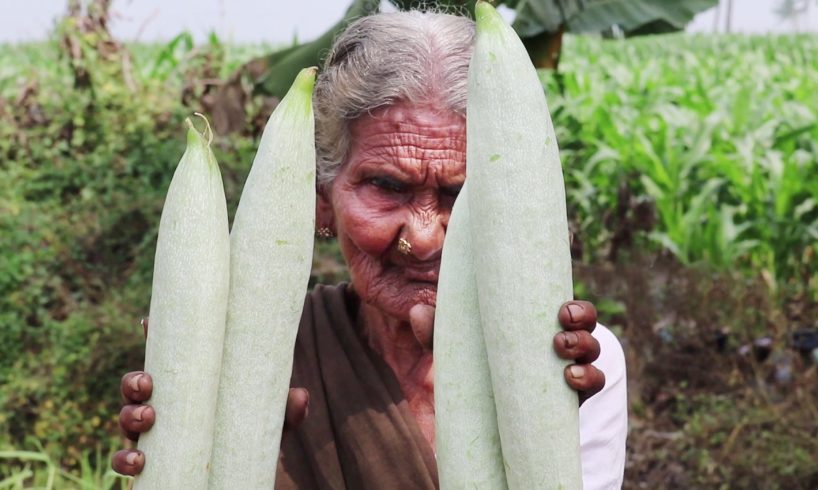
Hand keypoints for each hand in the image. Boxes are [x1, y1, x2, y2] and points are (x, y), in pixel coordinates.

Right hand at [111, 318, 310, 475]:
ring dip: (129, 415)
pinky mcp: (152, 461)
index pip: (168, 356)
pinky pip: (125, 460)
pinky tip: (139, 461)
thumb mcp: (272, 418)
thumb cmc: (254, 431)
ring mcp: (154, 433)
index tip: (147, 322)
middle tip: (148, 384)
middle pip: (136, 385)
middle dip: (134, 381)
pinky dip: (125, 460)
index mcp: (191, 384)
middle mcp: (166, 404)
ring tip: (148, 418)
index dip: (153, 336)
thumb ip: (286, 407)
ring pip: (126, 418)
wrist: (245, 468)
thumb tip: (300, 396)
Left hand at [410, 300, 604, 404]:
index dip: (575, 304)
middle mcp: (558, 343)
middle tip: (561, 328)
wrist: (486, 419)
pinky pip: (592, 386)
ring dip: (584, 349)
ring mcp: (567, 370)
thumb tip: (418, 311)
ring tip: (564, 358)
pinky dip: (588, 379)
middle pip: (587, 325)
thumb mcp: (458, 348)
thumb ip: (438, 331)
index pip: (564, 304)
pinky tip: (570, 380)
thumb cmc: (474, 368)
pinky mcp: (570, 398)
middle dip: (582, 321)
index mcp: (537, 323)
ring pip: (593, 353)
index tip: (563, 307)